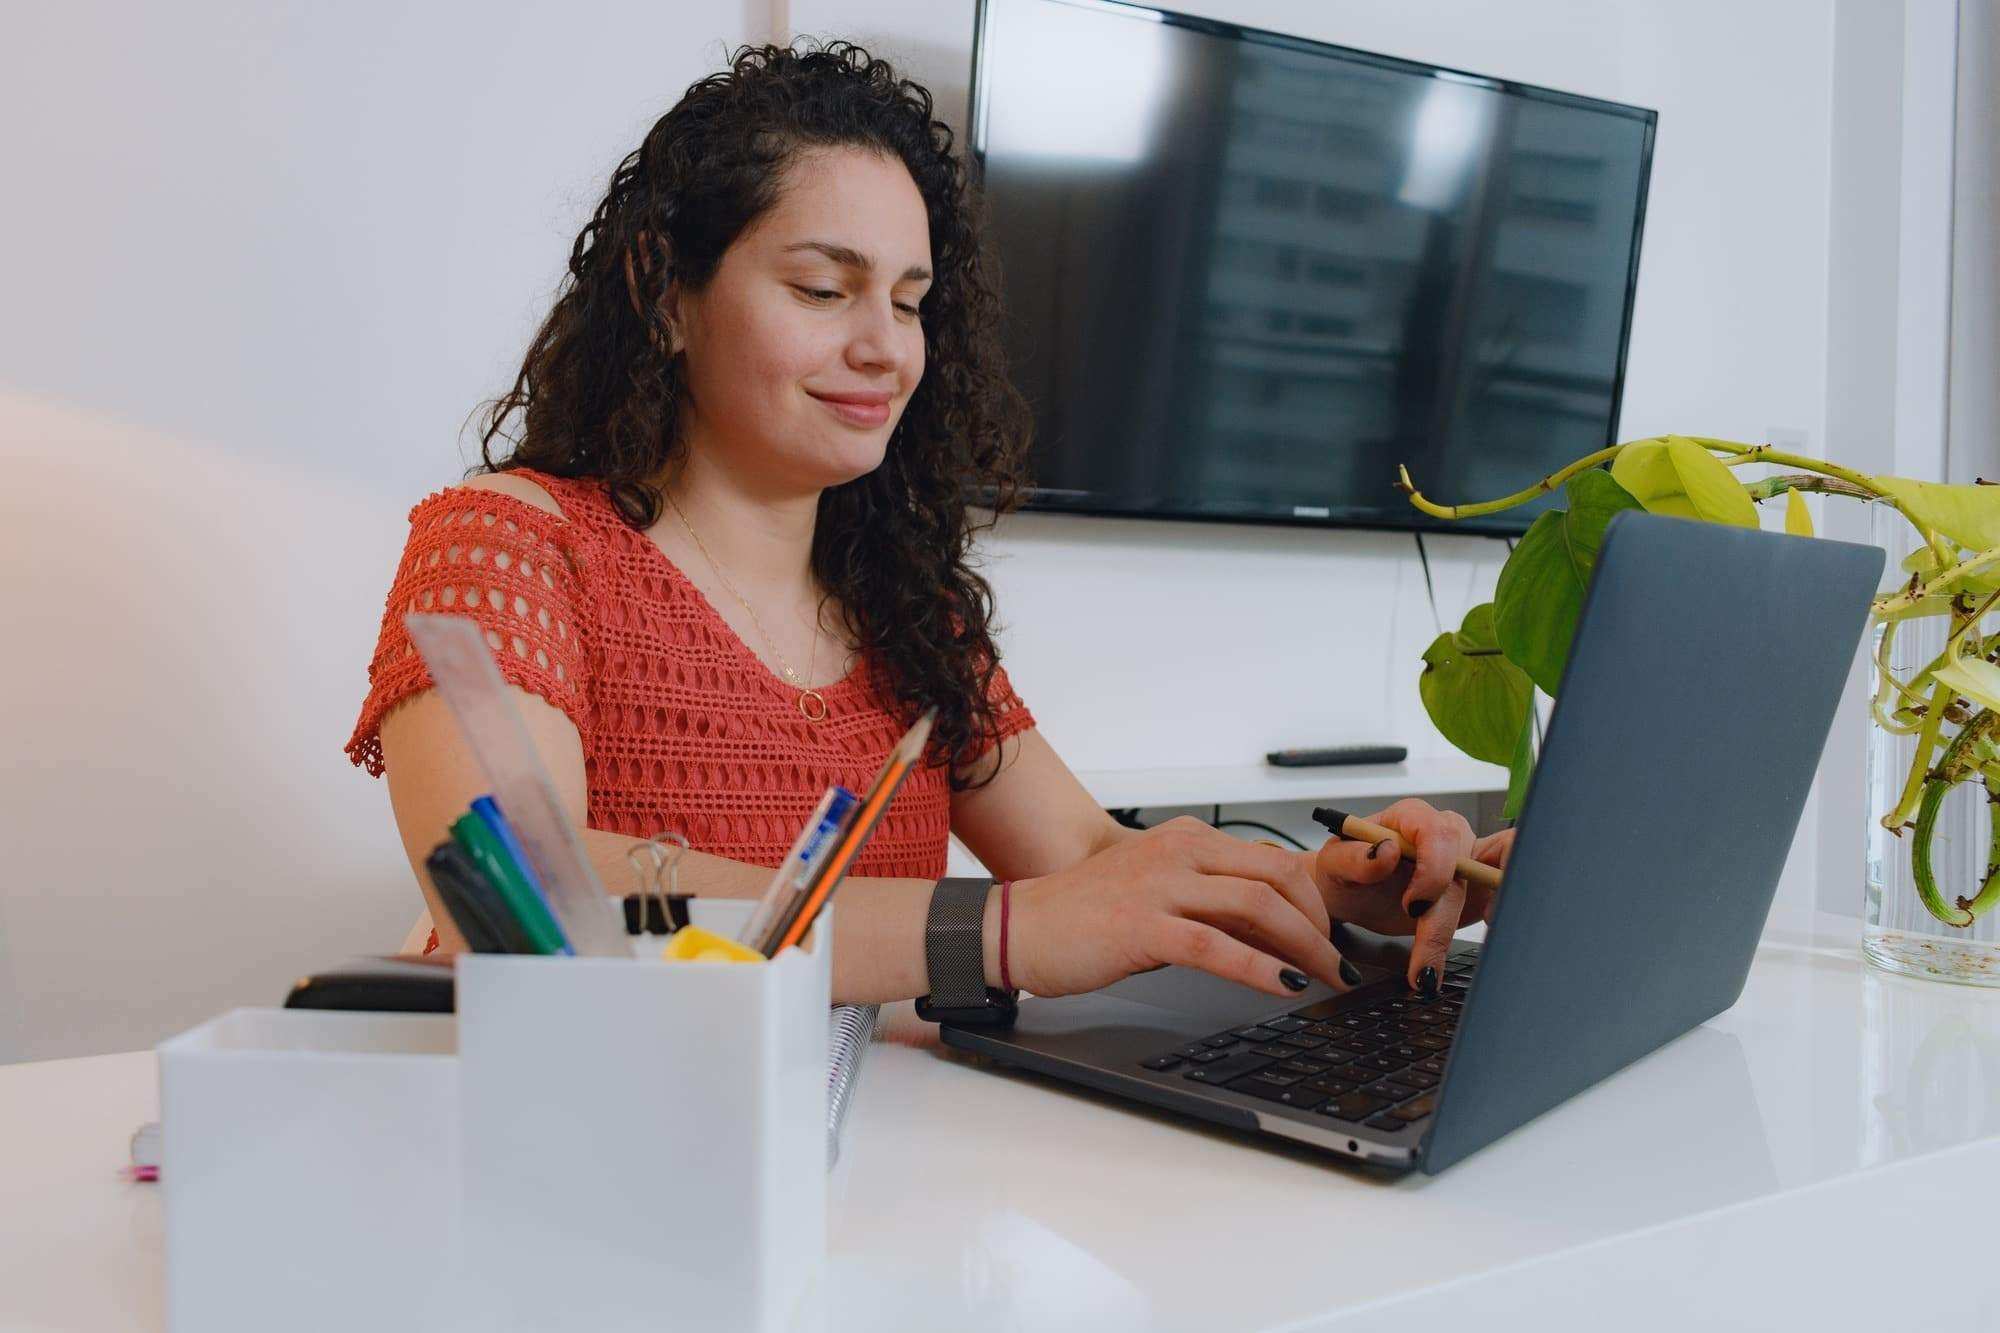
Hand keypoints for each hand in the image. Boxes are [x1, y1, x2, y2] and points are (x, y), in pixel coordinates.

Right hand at [1006, 816, 1353, 999]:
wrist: (1020, 927)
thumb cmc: (1086, 915)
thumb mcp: (1158, 892)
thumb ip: (1211, 901)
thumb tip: (1274, 930)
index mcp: (1187, 838)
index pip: (1273, 858)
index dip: (1314, 899)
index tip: (1331, 935)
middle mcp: (1179, 851)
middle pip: (1279, 875)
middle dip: (1321, 922)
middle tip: (1339, 960)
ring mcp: (1161, 885)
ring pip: (1258, 906)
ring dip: (1306, 947)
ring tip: (1327, 977)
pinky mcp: (1143, 925)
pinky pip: (1217, 946)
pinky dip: (1260, 968)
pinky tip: (1284, 987)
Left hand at [1308, 800, 1505, 989]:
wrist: (1351, 894)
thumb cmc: (1343, 871)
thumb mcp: (1333, 865)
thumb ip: (1355, 858)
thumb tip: (1386, 851)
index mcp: (1411, 817)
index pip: (1439, 833)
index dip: (1433, 871)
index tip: (1412, 905)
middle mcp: (1445, 834)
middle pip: (1468, 866)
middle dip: (1447, 915)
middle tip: (1424, 957)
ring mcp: (1466, 859)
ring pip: (1493, 881)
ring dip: (1486, 916)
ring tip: (1455, 952)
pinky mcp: (1477, 887)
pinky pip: (1505, 892)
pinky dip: (1502, 915)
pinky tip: (1483, 936)